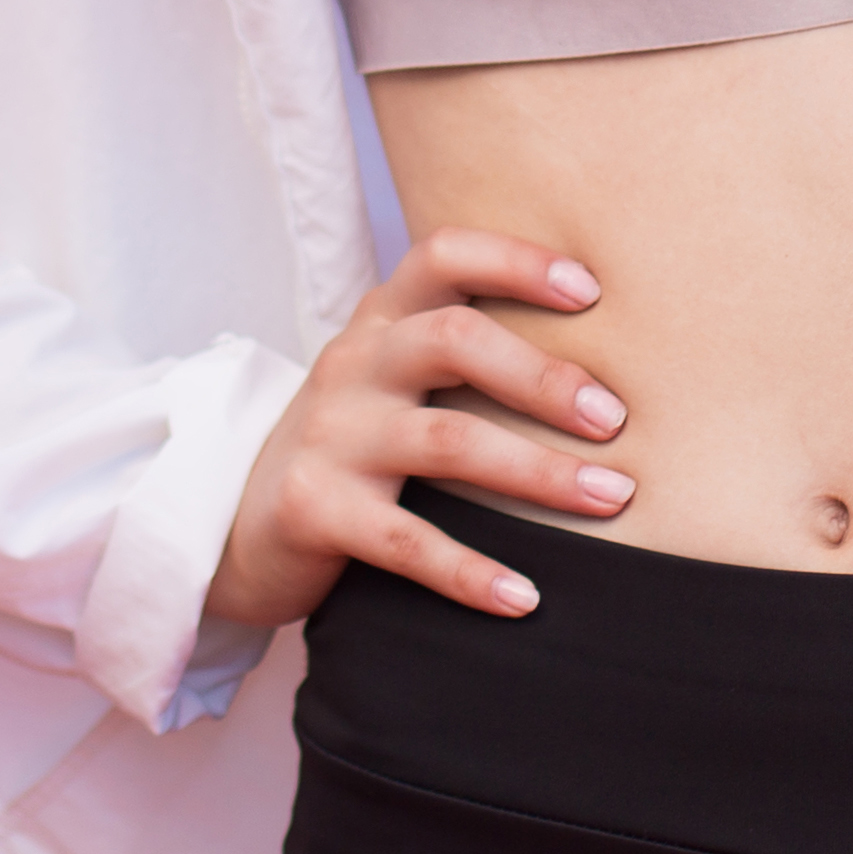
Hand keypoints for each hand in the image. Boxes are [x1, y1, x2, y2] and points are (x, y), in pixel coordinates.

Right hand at [208, 229, 634, 627]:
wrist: (235, 523)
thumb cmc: (353, 445)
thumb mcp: (394, 381)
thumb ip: (466, 357)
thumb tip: (610, 369)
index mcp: (382, 322)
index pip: (443, 256)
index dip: (515, 261)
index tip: (591, 291)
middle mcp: (355, 365)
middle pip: (455, 341)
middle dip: (545, 377)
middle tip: (617, 420)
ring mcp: (330, 435)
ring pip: (447, 440)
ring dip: (539, 472)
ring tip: (611, 497)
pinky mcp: (314, 508)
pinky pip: (406, 541)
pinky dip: (471, 571)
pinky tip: (524, 598)